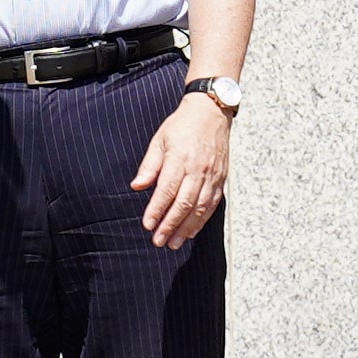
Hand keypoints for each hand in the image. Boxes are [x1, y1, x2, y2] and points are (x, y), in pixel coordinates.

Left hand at [133, 94, 233, 247]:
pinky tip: (191, 231)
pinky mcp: (221, 180)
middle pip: (184, 204)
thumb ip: (149, 165)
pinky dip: (202, 220)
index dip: (157, 209)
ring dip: (187, 228)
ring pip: (200, 208)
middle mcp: (199, 170)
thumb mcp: (159, 140)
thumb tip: (136, 187)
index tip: (147, 225)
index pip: (167, 190)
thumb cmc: (181, 126)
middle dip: (170, 225)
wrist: (211, 113)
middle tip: (158, 241)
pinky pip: (212, 205)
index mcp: (180, 159)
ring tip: (174, 243)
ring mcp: (212, 176)